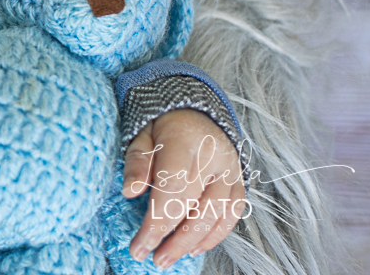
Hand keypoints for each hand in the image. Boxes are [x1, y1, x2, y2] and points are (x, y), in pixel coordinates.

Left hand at [122, 108, 246, 268]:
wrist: (195, 110)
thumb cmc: (162, 125)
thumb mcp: (140, 134)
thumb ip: (136, 162)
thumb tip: (130, 192)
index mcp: (184, 143)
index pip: (171, 190)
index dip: (156, 223)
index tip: (139, 246)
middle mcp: (212, 159)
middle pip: (195, 207)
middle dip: (173, 239)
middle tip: (155, 259)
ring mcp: (230, 171)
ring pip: (217, 214)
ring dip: (193, 242)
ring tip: (171, 258)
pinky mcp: (239, 180)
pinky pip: (233, 213)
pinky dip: (216, 234)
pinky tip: (196, 247)